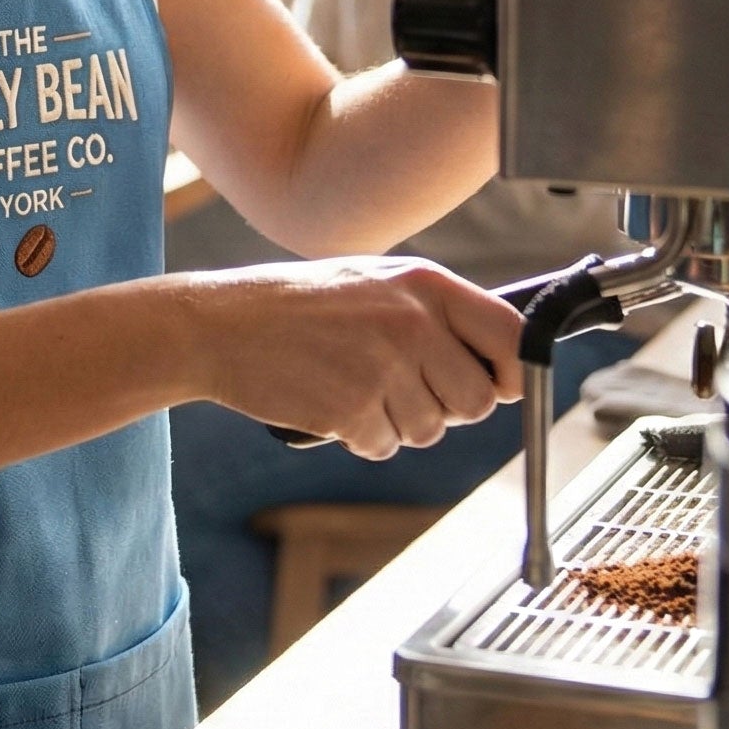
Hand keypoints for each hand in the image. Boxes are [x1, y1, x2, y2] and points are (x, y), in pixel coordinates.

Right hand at [196, 256, 523, 459]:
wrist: (218, 324)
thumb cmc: (294, 304)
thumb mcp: (370, 282)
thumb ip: (430, 313)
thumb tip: (498, 363)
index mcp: (424, 284)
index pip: (511, 336)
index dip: (510, 372)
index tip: (493, 384)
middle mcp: (411, 322)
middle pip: (476, 400)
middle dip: (444, 407)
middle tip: (398, 387)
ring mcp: (382, 367)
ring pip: (430, 430)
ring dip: (396, 422)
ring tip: (350, 383)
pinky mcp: (352, 408)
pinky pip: (384, 447)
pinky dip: (360, 436)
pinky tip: (328, 400)